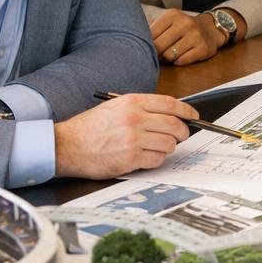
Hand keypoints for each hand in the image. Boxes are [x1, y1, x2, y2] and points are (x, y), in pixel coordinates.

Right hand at [54, 93, 198, 179]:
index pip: (171, 104)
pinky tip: (145, 157)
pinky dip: (156, 160)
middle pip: (175, 125)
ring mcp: (133, 139)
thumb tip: (169, 114)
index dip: (187, 112)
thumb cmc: (90, 127)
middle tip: (181, 136)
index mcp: (132, 102)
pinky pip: (157, 160)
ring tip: (155, 147)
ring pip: (169, 144)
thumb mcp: (115, 106)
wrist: (67, 146)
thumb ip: (142, 108)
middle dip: (182, 133)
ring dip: (167, 147)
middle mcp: (135, 119)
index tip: (194, 117)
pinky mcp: (130, 158)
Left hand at [150, 10, 223, 65]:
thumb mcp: (169, 21)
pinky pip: (181, 61)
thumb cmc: (182, 28)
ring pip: (169, 56)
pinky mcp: (203, 49)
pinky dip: (178, 61)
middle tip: (158, 53)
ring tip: (170, 54)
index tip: (150, 45)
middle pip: (159, 46)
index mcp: (173, 15)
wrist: (210, 29)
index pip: (151, 34)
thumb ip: (152, 28)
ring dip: (167, 58)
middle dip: (156, 53)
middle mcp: (185, 23)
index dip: (148, 43)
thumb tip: (134, 43)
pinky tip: (181, 56)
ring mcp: (196, 36)